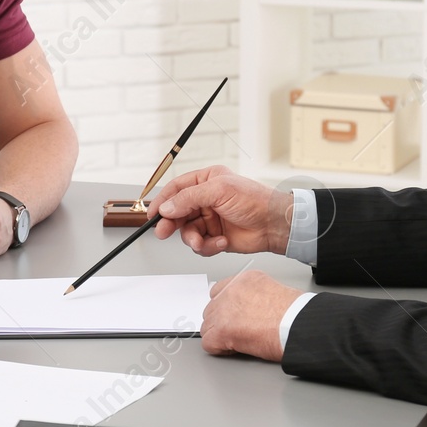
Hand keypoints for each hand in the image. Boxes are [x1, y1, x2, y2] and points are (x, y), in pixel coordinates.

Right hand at [147, 165, 292, 256]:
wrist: (274, 225)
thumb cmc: (255, 201)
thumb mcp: (219, 191)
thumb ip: (189, 198)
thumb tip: (167, 206)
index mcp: (206, 181)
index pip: (176, 189)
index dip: (163, 200)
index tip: (153, 213)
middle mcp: (206, 199)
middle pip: (177, 212)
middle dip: (171, 224)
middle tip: (164, 232)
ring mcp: (210, 219)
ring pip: (187, 231)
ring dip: (193, 238)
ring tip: (202, 241)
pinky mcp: (215, 236)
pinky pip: (201, 244)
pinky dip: (208, 246)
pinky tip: (221, 242)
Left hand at [201, 271, 301, 360]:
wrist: (297, 324)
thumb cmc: (294, 313)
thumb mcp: (273, 291)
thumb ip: (255, 297)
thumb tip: (249, 310)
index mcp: (244, 280)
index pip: (219, 291)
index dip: (226, 308)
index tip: (233, 316)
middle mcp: (231, 291)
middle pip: (212, 310)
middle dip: (221, 322)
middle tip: (238, 331)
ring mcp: (223, 310)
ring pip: (208, 326)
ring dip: (220, 335)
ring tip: (239, 340)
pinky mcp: (222, 330)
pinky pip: (208, 343)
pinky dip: (220, 349)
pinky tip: (235, 348)